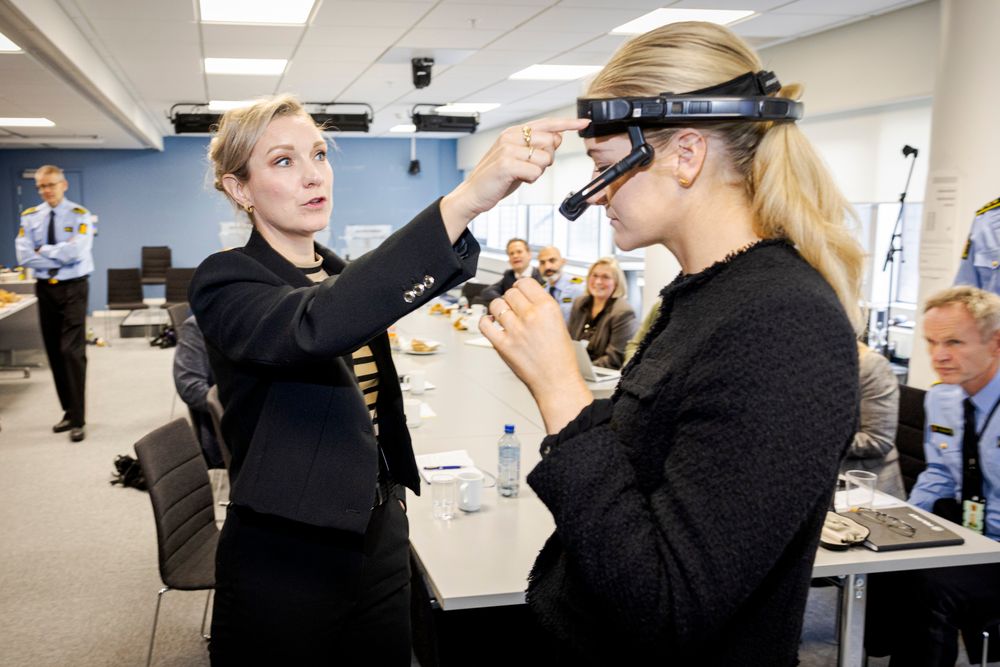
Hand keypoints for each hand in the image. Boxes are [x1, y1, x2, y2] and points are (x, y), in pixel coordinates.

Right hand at [440, 117, 589, 240]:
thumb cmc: (497, 177)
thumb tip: (558, 138)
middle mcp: (511, 136)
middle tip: (530, 168)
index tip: (584, 122)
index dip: (568, 123)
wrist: (473, 193)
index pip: (547, 123)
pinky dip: (530, 180)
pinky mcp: (506, 164)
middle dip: (547, 159)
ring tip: (521, 175)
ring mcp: (508, 149)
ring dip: (537, 172)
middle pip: (551, 142)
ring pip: (545, 158)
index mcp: (514, 132)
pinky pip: (535, 172)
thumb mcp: (517, 157)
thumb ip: (535, 146)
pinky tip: (517, 180)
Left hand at [479, 278, 592, 433]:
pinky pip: (484, 324)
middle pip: (510, 293)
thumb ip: (541, 308)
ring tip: (504, 317)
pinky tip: (492, 324)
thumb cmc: (560, 357)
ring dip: (499, 309)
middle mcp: (531, 316)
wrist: (556, 382)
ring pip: (496, 304)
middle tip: (514, 308)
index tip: (519, 291)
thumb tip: (525, 296)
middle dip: (511, 299)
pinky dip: (485, 321)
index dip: (521, 286)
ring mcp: (515, 330)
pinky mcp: (502, 344)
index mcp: (548, 308)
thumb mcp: (558, 323)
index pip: (525, 282)